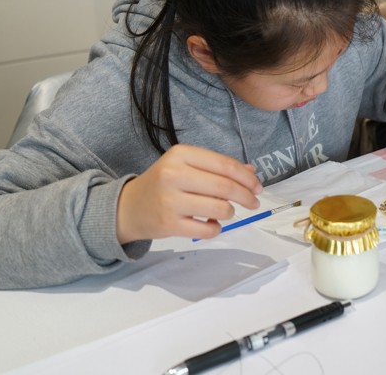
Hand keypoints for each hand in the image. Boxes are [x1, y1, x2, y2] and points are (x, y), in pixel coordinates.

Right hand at [116, 145, 261, 243]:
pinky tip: (210, 224)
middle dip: (246, 196)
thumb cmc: (162, 184)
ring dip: (230, 212)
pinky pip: (208, 230)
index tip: (257, 186)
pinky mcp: (169, 224)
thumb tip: (251, 171)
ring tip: (225, 211)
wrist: (128, 207)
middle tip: (254, 202)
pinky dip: (216, 228)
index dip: (247, 177)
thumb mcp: (185, 166)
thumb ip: (217, 167)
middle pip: (226, 187)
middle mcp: (174, 174)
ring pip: (220, 209)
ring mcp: (170, 201)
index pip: (225, 165)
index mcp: (181, 154)